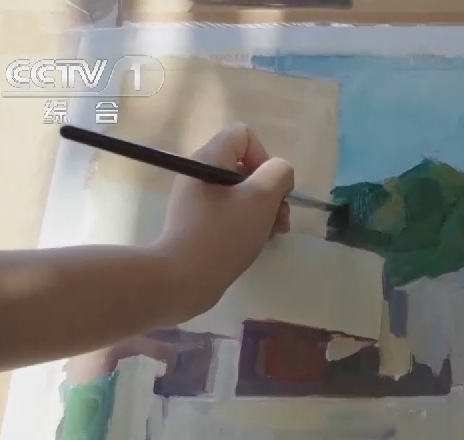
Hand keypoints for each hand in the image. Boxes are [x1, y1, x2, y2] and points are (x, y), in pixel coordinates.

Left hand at [155, 123, 294, 314]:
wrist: (183, 279)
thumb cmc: (223, 235)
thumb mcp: (261, 199)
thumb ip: (278, 174)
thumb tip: (279, 173)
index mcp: (209, 159)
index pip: (244, 136)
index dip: (265, 158)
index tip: (270, 189)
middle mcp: (199, 174)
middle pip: (245, 166)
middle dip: (270, 190)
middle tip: (279, 219)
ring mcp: (196, 200)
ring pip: (241, 192)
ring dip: (264, 209)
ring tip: (273, 234)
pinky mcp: (197, 223)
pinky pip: (230, 212)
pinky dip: (248, 223)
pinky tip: (256, 242)